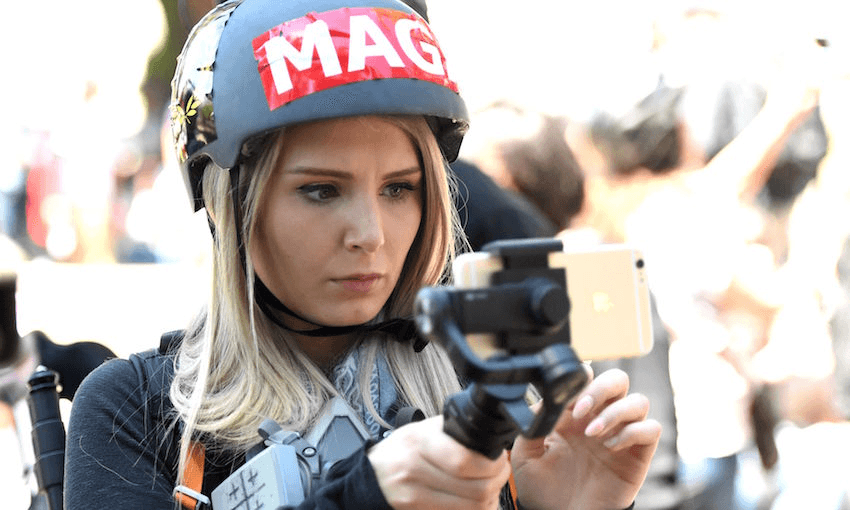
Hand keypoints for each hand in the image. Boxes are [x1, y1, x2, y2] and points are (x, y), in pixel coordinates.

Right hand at [368, 415, 510, 509]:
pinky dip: (475, 509)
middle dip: (497, 482)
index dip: (491, 464)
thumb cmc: (401, 451)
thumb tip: (489, 439)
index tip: (500, 459)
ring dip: (489, 499)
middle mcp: (414, 469)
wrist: (371, 476)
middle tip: (500, 473)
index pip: (464, 461)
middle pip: (474, 488)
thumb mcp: (421, 430)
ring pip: (471, 507)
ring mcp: (415, 496)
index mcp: (419, 442)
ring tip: (491, 487)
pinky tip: (476, 500)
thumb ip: (451, 432)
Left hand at [511, 367, 660, 509]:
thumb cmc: (545, 488)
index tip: (568, 393)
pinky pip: (650, 429)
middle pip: (617, 380)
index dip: (581, 378)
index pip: (587, 379)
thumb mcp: (526, 456)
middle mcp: (600, 418)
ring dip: (615, 412)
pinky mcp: (637, 455)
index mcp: (574, 413)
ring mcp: (621, 435)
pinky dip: (633, 432)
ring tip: (592, 433)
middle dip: (601, 388)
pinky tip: (611, 447)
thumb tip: (540, 403)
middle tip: (579, 410)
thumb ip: (532, 426)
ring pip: (638, 401)